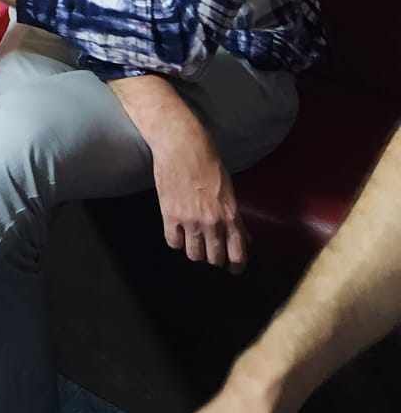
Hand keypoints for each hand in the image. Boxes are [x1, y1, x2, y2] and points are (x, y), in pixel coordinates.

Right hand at [151, 119, 247, 273]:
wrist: (181, 144)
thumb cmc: (208, 161)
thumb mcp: (229, 189)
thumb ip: (235, 217)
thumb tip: (243, 238)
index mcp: (230, 214)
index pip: (237, 254)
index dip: (236, 266)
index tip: (233, 268)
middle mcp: (211, 222)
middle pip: (214, 258)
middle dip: (214, 258)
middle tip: (211, 252)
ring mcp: (189, 220)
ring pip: (193, 254)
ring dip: (195, 250)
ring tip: (193, 241)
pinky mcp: (170, 214)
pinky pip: (173, 241)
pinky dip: (176, 240)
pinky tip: (178, 232)